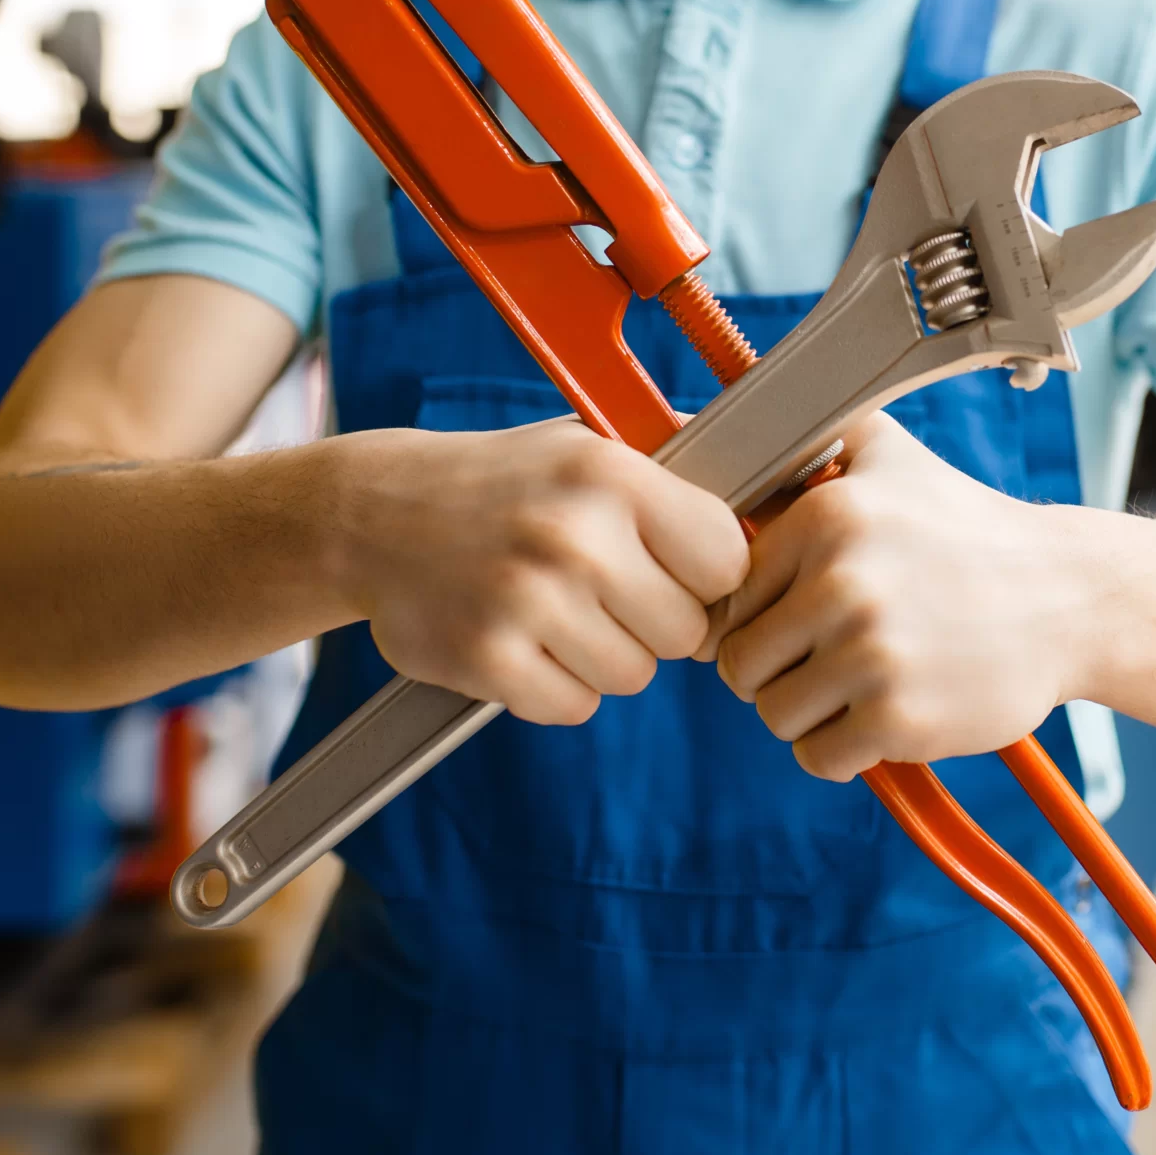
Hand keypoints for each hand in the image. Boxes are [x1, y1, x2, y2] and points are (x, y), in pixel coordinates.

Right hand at [328, 419, 747, 725]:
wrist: (374, 512)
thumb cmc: (504, 484)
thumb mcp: (587, 449)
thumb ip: (673, 483)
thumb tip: (781, 504)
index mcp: (613, 475)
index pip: (728, 562)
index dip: (709, 579)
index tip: (677, 573)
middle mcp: (575, 535)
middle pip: (687, 631)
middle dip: (656, 622)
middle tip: (603, 593)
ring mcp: (529, 599)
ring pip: (634, 674)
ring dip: (605, 656)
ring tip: (554, 609)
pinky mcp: (488, 659)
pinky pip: (574, 706)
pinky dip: (555, 687)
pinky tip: (522, 640)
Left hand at [700, 413, 1101, 780]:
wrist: (1068, 598)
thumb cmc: (967, 530)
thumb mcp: (892, 457)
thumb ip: (808, 435)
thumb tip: (707, 415)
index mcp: (827, 517)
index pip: (728, 597)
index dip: (759, 614)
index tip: (800, 615)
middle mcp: (843, 582)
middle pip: (739, 664)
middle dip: (778, 668)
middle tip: (832, 655)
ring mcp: (871, 654)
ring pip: (774, 714)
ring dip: (809, 712)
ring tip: (861, 681)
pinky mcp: (899, 718)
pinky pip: (819, 757)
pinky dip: (843, 749)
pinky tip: (885, 713)